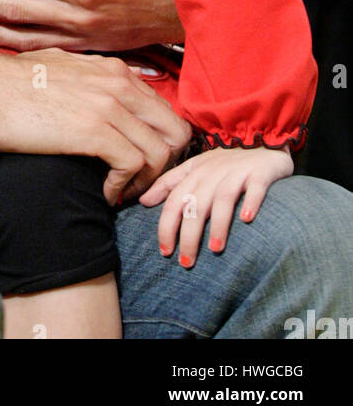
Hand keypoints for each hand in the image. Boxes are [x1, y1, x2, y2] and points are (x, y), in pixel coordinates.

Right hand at [0, 43, 190, 203]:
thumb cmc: (14, 84)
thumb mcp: (62, 69)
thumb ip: (92, 79)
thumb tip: (106, 95)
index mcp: (113, 69)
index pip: (163, 110)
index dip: (159, 142)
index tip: (141, 162)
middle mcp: (119, 83)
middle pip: (174, 131)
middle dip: (164, 164)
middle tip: (139, 182)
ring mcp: (109, 105)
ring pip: (161, 152)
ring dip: (144, 181)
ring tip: (120, 192)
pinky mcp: (96, 131)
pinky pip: (134, 166)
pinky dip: (123, 187)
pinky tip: (104, 193)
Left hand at [138, 145, 293, 266]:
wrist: (261, 142)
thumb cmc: (224, 162)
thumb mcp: (194, 168)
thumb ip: (169, 184)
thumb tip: (143, 201)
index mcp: (194, 173)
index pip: (174, 200)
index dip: (166, 225)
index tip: (165, 251)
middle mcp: (213, 173)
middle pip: (195, 204)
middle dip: (189, 234)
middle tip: (186, 262)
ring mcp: (237, 173)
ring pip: (222, 198)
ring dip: (218, 224)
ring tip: (215, 249)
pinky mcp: (260, 173)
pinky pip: (255, 188)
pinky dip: (251, 202)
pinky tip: (247, 219)